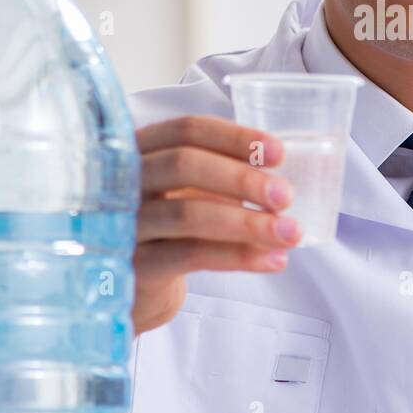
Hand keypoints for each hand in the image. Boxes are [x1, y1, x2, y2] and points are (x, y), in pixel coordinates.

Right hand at [133, 116, 300, 334]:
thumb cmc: (169, 226)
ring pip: (188, 214)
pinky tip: (271, 260)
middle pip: (183, 165)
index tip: (278, 153)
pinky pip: (191, 255)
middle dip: (242, 179)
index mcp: (140, 149)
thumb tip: (281, 182)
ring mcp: (123, 223)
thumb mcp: (189, 190)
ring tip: (290, 234)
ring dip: (248, 223)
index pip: (186, 130)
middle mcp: (123, 180)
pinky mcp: (134, 265)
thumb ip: (223, 175)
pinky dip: (238, 256)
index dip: (235, 137)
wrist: (136, 283)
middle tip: (285, 196)